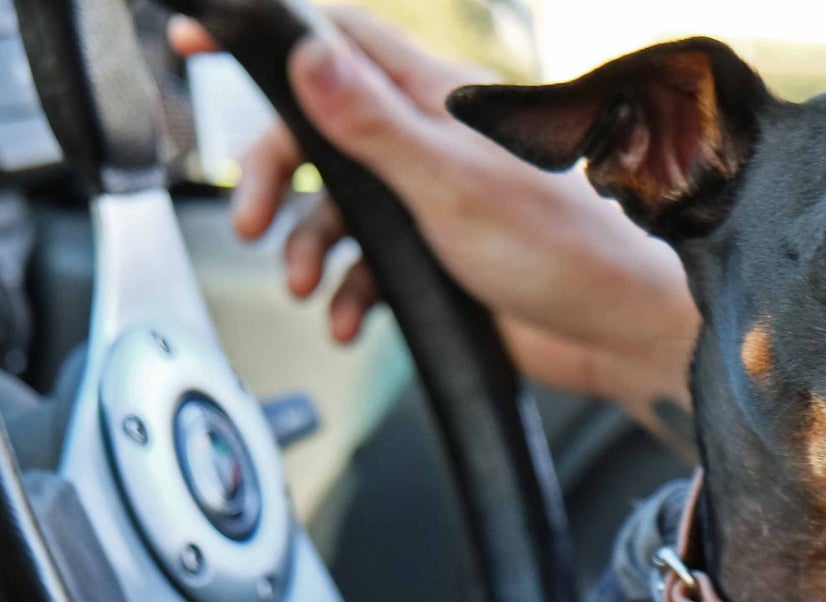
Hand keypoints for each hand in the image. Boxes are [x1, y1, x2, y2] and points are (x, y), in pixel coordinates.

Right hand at [169, 8, 701, 447]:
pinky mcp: (446, 255)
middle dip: (280, 174)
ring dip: (311, 246)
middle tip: (253, 220)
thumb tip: (307, 56)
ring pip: (343, 205)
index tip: (199, 38)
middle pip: (321, 132)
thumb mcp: (453, 183)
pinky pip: (374, 262)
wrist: (623, 335)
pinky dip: (351, 290)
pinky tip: (350, 319)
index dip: (268, 38)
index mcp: (441, 99)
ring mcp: (440, 198)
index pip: (338, 42)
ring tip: (307, 285)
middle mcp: (437, 141)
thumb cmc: (569, 250)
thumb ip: (374, 124)